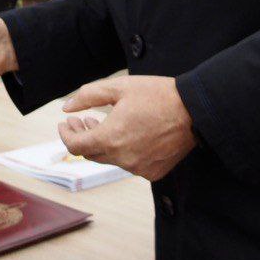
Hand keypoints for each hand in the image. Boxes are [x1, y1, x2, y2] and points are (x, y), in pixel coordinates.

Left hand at [59, 76, 194, 180]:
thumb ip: (88, 96)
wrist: (193, 111)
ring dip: (102, 143)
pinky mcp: (153, 172)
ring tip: (103, 123)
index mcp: (111, 138)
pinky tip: (127, 135)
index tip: (66, 123)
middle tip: (82, 119)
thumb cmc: (156, 95)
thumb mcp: (118, 87)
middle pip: (90, 154)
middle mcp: (123, 159)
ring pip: (110, 159)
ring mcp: (139, 169)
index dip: (66, 134)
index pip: (75, 146)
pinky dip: (122, 152)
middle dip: (82, 136)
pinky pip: (130, 165)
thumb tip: (66, 108)